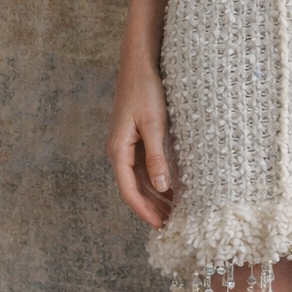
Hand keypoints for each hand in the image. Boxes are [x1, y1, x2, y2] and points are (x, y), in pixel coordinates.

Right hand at [105, 48, 174, 229]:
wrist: (140, 65)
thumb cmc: (146, 91)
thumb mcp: (155, 125)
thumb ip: (156, 157)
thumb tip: (162, 188)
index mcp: (118, 150)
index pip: (128, 191)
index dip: (144, 211)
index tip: (160, 226)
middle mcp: (118, 151)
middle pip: (133, 188)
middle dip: (151, 208)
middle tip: (171, 225)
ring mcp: (125, 146)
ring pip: (139, 179)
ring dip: (154, 196)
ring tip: (173, 212)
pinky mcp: (134, 139)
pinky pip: (143, 167)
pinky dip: (155, 180)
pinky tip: (171, 188)